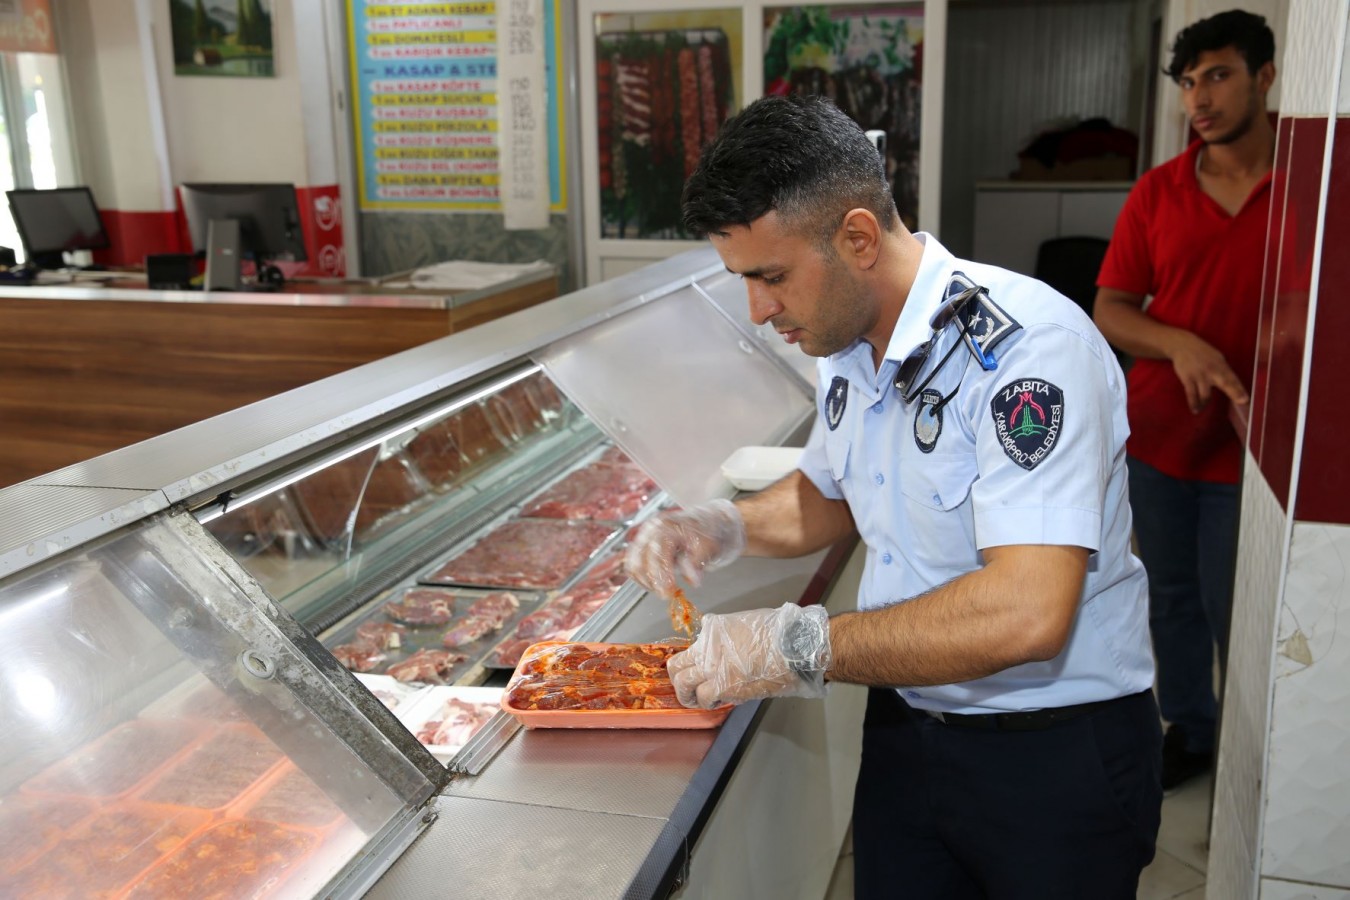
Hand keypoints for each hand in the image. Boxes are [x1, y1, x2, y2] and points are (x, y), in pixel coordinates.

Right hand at [625, 499, 745, 596]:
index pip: (657, 553)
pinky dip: (642, 577)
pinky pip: (633, 564)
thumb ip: (696, 563)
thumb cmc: (710, 531)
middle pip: (640, 560)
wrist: (710, 521)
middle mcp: (651, 529)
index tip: (669, 591)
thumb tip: (690, 579)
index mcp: (667, 527)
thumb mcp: (710, 546)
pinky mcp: (643, 545)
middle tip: (667, 594)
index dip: (661, 575)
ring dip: (646, 580)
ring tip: (663, 589)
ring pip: (632, 564)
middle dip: (652, 581)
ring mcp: (645, 536)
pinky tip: (656, 583)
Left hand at [667, 603, 830, 708]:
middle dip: (679, 679)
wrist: (792, 646)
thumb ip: (728, 636)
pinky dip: (707, 703)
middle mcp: (707, 649)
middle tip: (686, 687)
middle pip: (676, 667)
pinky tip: (716, 702)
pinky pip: (705, 698)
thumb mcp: (745, 624)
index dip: (689, 662)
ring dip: (688, 695)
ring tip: (695, 700)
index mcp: (712, 631)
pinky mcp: (724, 686)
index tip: (694, 669)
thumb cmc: (778, 632)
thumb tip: (727, 646)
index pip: (689, 648)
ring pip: (683, 685)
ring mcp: (712, 668)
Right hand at [1167, 331, 1248, 412]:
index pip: (1233, 379)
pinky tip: (1195, 410)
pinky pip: (1191, 394)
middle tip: (1243, 402)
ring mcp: (1200, 375)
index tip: (1247, 399)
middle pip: (1225, 383)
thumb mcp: (1217, 357)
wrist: (1183, 345)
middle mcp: (1213, 370)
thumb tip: (1233, 384)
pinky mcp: (1188, 378)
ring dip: (1205, 404)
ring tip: (1202, 409)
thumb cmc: (1202, 352)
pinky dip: (1193, 403)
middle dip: (1234, 393)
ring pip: (1206, 394)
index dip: (1240, 389)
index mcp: (1221, 365)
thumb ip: (1223, 370)